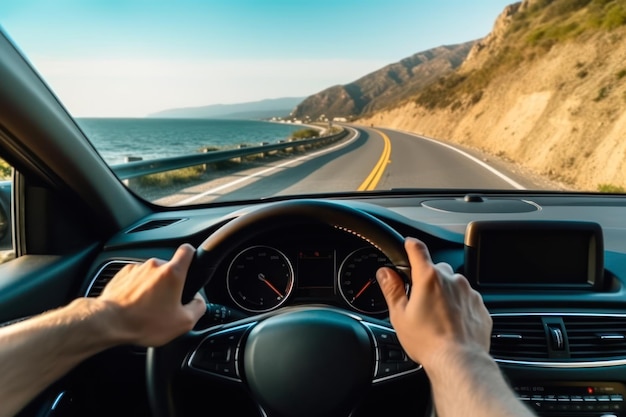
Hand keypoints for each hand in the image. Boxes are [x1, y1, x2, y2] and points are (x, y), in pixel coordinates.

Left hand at [97, 243, 206, 346]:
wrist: (109, 322)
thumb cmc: (144, 322)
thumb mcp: (183, 322)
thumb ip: (198, 308)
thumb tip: (198, 301)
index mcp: (172, 272)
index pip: (187, 250)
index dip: (192, 256)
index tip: (192, 264)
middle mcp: (154, 265)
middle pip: (169, 269)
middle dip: (170, 284)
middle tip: (167, 303)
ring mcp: (136, 269)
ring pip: (151, 275)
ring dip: (152, 287)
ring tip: (147, 308)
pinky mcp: (121, 275)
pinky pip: (136, 280)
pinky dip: (137, 290)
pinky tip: (135, 306)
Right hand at [376, 237, 491, 369]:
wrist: (459, 362)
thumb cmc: (428, 341)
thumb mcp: (400, 315)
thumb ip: (392, 289)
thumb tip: (385, 273)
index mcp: (428, 278)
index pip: (418, 250)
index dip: (411, 245)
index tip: (409, 244)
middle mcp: (451, 280)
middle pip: (437, 270)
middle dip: (429, 280)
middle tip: (420, 300)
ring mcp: (469, 293)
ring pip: (453, 285)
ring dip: (445, 294)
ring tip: (437, 317)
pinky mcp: (480, 307)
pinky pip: (467, 300)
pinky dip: (459, 307)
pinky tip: (451, 324)